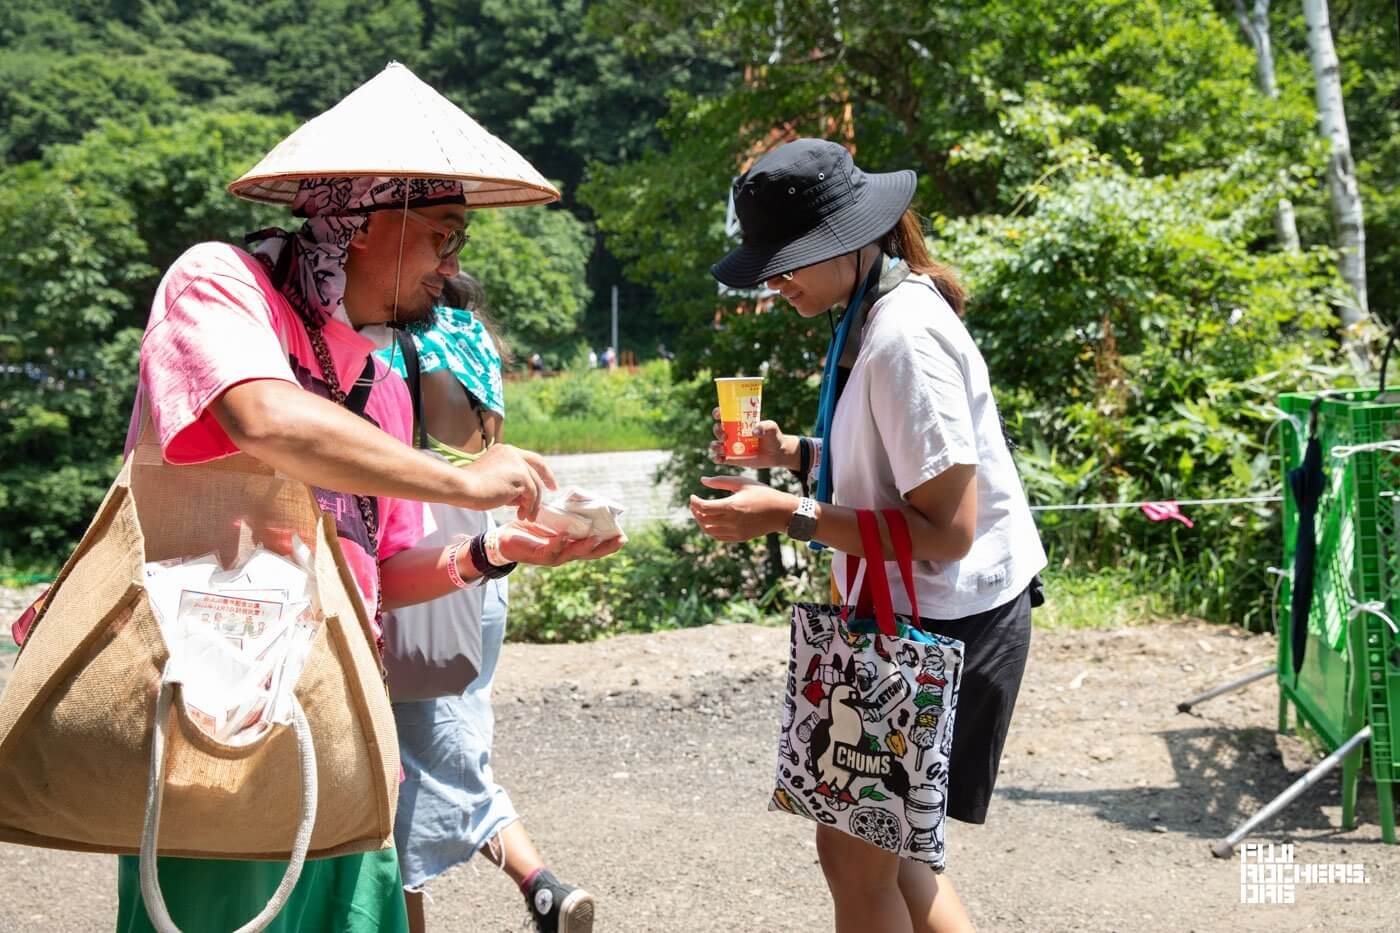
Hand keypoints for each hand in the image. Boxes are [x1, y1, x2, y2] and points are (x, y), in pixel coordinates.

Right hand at [457, 444, 557, 519]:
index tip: (551, 485)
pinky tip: (521, 516)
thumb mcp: (494, 481)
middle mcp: (513, 454)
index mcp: (506, 451)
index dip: (544, 472)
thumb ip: (510, 484)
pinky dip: (529, 507)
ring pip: (535, 486)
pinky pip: (532, 494)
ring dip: (533, 504)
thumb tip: (524, 498)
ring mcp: (517, 464)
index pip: (532, 459)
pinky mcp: (520, 477)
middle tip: (543, 505)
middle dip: (545, 487)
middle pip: (537, 471)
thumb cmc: (471, 488)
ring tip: (526, 517)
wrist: (463, 487)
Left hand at [497, 520, 627, 566]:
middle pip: (590, 553)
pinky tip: (565, 534)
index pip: (593, 546)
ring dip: (586, 546)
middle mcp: (564, 554)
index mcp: (569, 546)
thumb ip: (563, 515)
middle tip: (621, 540)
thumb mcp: (550, 521)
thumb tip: (577, 500)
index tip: (623, 536)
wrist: (502, 541)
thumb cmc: (528, 529)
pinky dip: (559, 542)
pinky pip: (551, 549)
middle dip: (606, 547)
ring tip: (597, 538)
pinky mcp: (539, 556)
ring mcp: (553, 557)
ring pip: (573, 553)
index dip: (608, 543)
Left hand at [689, 475, 796, 541]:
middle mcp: (731, 521)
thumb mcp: (742, 482)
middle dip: (695, 511)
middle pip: (703, 520)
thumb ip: (721, 481)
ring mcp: (735, 532)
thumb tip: (702, 480)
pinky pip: (718, 537)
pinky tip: (711, 521)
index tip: (692, 496)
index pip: (703, 507)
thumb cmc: (763, 493)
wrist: (781, 512)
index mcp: (731, 506)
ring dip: (701, 522)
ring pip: (709, 531)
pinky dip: (710, 530)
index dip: (694, 502)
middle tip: (694, 504)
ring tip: (701, 513)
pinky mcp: (739, 537)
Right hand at [709, 407, 792, 468]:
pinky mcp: (732, 458)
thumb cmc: (773, 436)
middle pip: (717, 429)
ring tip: (723, 448)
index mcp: (738, 421)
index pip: (723, 414)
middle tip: (725, 435)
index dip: (717, 413)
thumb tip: (754, 431)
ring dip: (715, 446)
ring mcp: (730, 446)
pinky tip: (719, 459)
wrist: (777, 453)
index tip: (718, 415)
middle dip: (717, 431)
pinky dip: (716, 459)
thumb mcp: (771, 427)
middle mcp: (731, 432)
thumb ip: (764, 426)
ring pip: (716, 444)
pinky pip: (720, 458)